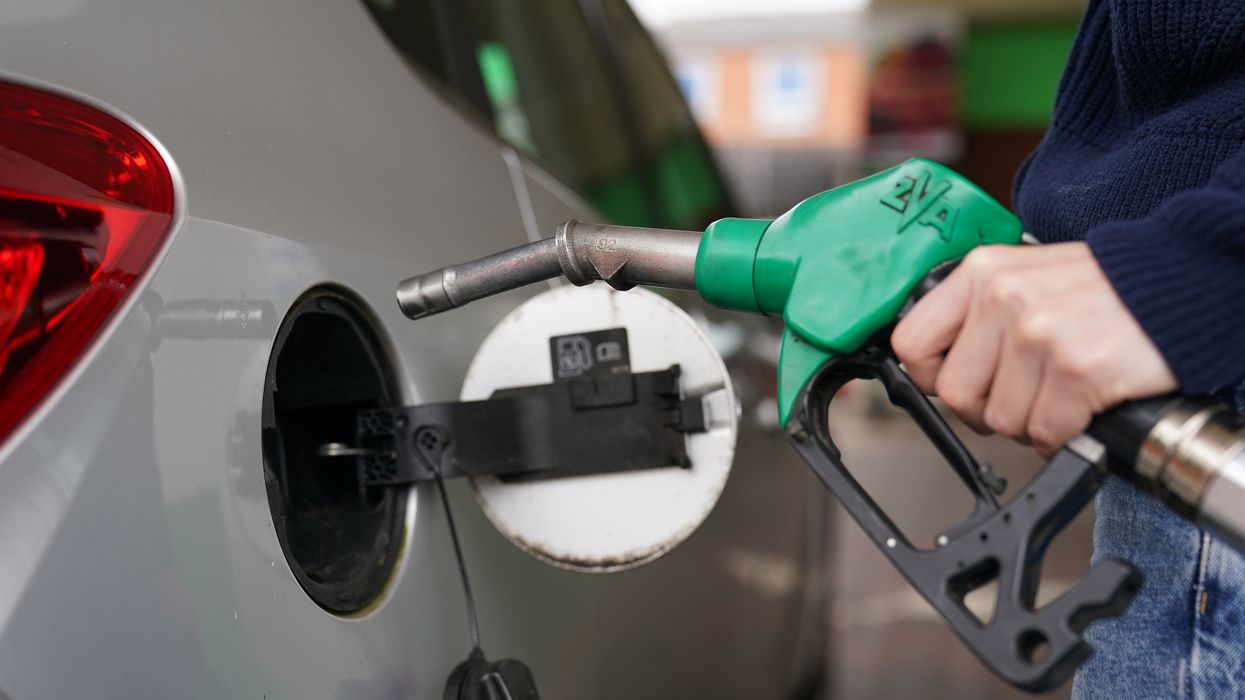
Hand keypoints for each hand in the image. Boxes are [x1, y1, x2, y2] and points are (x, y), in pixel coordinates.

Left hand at [891, 242, 1176, 455]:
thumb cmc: (1104, 288)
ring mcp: (1038, 334)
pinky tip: (1081, 406)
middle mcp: (1002, 298)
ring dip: (1031, 421)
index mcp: (981, 272)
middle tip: (1023, 394)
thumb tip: (932, 365)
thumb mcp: (1026, 276)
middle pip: (955, 394)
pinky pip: (1044, 432)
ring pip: (1000, 420)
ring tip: (1059, 392)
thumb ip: (977, 312)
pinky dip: (1063, 433)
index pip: (911, 344)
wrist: (1181, 281)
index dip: (931, 376)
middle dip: (987, 408)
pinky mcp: (1075, 369)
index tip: (957, 380)